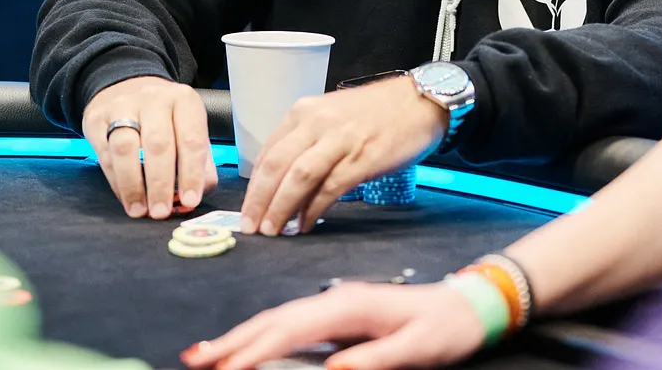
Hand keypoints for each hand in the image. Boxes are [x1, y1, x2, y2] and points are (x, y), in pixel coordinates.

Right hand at [81, 76, 217, 219]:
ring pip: (126, 148)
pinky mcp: (96, 118)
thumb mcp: (188, 127)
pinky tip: (125, 197)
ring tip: (140, 210)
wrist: (125, 86)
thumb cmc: (164, 116)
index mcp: (184, 100)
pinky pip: (104, 153)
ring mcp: (122, 106)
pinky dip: (115, 180)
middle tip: (161, 212)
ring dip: (133, 185)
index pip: (192, 139)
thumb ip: (200, 159)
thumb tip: (200, 192)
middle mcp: (154, 99)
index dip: (191, 174)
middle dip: (160, 184)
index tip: (190, 201)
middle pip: (158, 144)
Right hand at [183, 281, 484, 369]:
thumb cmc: (444, 327)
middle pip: (274, 320)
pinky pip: (290, 327)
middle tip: (195, 360)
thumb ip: (375, 360)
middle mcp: (335, 299)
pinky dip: (262, 337)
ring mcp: (334, 305)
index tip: (226, 367)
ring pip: (277, 321)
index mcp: (350, 304)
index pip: (291, 328)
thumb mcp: (418, 347)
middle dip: (233, 341)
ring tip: (205, 355)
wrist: (466, 305)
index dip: (255, 349)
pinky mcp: (337, 316)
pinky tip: (246, 348)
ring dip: (240, 338)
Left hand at [239, 75, 446, 235]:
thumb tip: (283, 181)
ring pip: (297, 178)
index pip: (268, 152)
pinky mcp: (362, 159)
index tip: (247, 209)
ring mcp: (340, 140)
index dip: (253, 185)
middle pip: (276, 166)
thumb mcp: (332, 116)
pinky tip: (306, 225)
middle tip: (250, 228)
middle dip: (258, 201)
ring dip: (280, 209)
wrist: (422, 101)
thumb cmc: (377, 112)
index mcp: (305, 111)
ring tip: (272, 232)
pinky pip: (329, 189)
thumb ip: (307, 141)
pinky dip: (313, 210)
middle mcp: (317, 123)